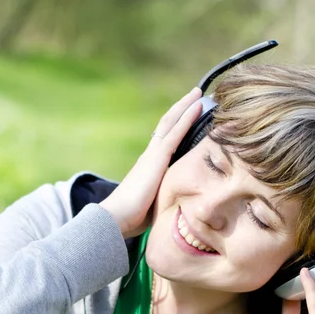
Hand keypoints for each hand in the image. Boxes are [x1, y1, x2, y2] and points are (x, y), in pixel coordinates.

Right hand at [100, 87, 202, 238]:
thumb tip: (174, 209)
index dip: (176, 126)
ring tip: (197, 93)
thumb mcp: (153, 206)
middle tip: (194, 96)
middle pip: (167, 125)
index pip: (165, 140)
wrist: (116, 218)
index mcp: (148, 167)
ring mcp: (153, 155)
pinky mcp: (157, 158)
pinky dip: (187, 118)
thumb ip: (163, 200)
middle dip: (181, 110)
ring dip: (185, 107)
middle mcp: (149, 156)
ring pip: (171, 123)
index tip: (186, 116)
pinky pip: (175, 132)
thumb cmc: (132, 219)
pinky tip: (198, 107)